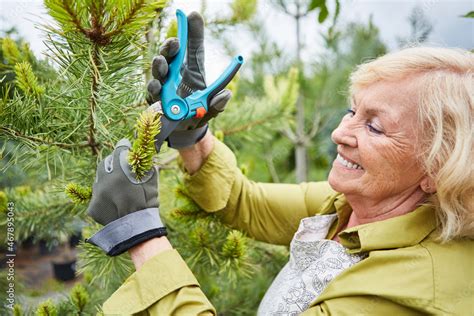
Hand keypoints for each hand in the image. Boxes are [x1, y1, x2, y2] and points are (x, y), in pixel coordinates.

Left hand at [86, 139, 165, 255]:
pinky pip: (96, 197)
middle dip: (111, 162)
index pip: (118, 152)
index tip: (124, 144)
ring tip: (116, 187)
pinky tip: (112, 202)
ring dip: (106, 180)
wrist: (136, 231)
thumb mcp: (152, 185)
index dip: (122, 146)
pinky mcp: (92, 207)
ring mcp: (96, 195)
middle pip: (104, 163)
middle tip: (118, 165)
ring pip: (99, 181)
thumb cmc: (147, 206)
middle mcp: (105, 182)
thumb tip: (149, 160)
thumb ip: (149, 170)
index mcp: (121, 174)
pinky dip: (103, 197)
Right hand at [146, 11, 231, 148]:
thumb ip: (218, 102)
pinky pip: (152, 89)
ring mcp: (163, 85)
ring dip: (160, 64)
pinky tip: (158, 86)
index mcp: (192, 71)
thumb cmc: (198, 113)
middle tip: (175, 43)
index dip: (192, 32)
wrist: (184, 131)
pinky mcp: (155, 98)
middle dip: (170, 46)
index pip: (192, 48)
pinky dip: (154, 87)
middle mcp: (175, 74)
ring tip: (163, 63)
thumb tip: (227, 94)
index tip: (192, 15)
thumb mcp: (211, 107)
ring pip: (159, 69)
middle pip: (171, 54)